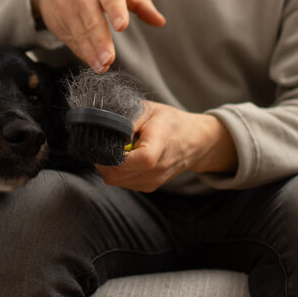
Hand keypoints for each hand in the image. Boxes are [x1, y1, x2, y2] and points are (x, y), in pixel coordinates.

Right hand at [31, 0, 165, 72]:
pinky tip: (92, 63)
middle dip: (101, 42)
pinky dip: (83, 54)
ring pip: (81, 35)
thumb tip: (160, 22)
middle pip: (93, 22)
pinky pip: (73, 42)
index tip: (122, 26)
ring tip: (102, 67)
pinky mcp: (59, 26)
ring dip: (91, 53)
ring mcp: (69, 12)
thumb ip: (140, 4)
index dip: (116, 11)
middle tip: (109, 59)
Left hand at [96, 101, 237, 191]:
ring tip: (116, 148)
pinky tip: (123, 157)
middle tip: (103, 143)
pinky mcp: (148, 187)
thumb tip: (104, 127)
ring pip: (116, 180)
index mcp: (161, 144)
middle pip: (118, 174)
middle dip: (103, 160)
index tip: (106, 142)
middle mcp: (158, 168)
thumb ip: (127, 118)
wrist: (193, 142)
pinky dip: (116, 171)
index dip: (115, 154)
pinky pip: (122, 182)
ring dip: (108, 166)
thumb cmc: (169, 122)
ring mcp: (153, 181)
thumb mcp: (149, 110)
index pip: (140, 159)